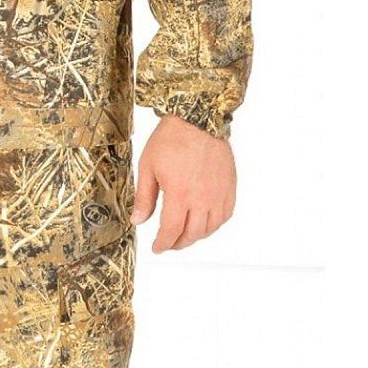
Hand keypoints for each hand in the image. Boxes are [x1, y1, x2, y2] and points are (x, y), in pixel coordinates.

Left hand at [131, 114, 235, 251]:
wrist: (198, 119)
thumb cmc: (172, 138)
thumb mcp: (148, 166)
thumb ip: (144, 197)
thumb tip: (138, 220)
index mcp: (180, 194)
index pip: (172, 231)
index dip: (163, 243)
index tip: (157, 247)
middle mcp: (202, 198)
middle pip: (192, 234)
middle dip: (178, 243)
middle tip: (168, 243)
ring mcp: (218, 194)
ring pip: (209, 229)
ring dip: (195, 237)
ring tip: (183, 235)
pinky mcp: (229, 188)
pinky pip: (224, 216)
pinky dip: (214, 225)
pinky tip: (204, 223)